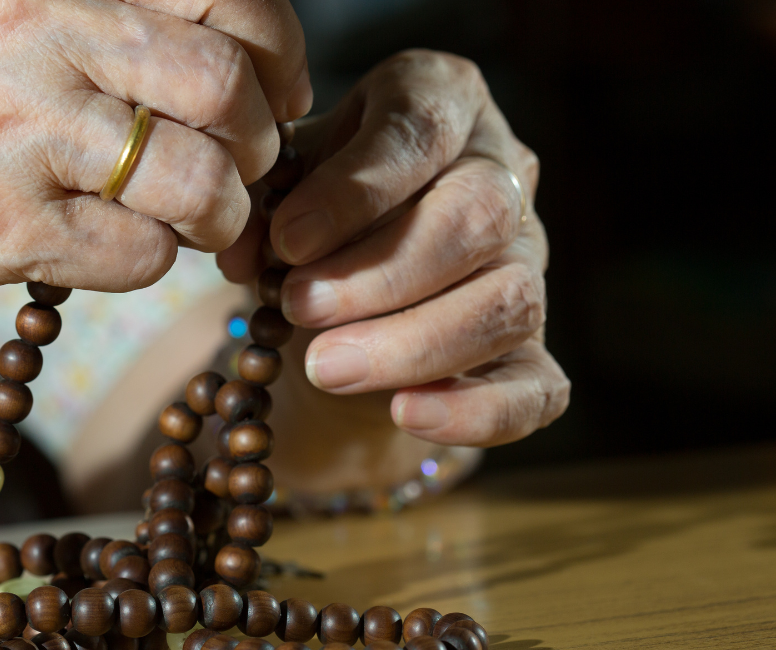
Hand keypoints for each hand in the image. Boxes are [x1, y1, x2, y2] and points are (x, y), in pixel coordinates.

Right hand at [0, 0, 309, 296]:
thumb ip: (85, 11)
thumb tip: (205, 36)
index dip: (274, 45)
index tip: (275, 87)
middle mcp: (36, 38)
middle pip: (222, 85)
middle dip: (258, 139)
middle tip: (244, 165)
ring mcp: (19, 138)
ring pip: (196, 182)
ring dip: (218, 215)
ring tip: (195, 223)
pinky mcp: (2, 231)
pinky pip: (138, 258)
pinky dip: (151, 262)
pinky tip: (115, 248)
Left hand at [219, 50, 568, 446]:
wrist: (331, 283)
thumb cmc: (307, 210)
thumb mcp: (279, 187)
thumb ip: (264, 208)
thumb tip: (245, 254)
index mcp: (442, 101)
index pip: (419, 131)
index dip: (354, 189)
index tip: (288, 241)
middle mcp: (502, 174)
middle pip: (476, 217)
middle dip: (379, 273)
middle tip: (298, 306)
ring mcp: (528, 265)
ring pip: (508, 302)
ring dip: (412, 342)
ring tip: (324, 367)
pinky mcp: (533, 349)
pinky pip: (537, 389)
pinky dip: (474, 411)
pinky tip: (404, 414)